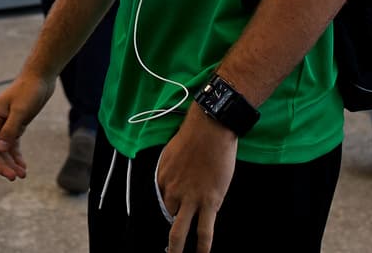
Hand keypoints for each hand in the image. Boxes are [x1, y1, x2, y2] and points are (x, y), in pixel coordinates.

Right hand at [0, 73, 54, 180]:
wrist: (40, 78)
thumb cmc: (29, 90)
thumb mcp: (21, 110)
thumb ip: (10, 130)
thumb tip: (1, 150)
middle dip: (2, 165)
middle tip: (14, 178)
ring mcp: (4, 125)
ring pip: (3, 150)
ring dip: (10, 163)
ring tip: (21, 175)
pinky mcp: (15, 126)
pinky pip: (12, 146)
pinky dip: (16, 157)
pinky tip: (23, 167)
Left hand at [159, 104, 238, 252]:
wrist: (210, 129)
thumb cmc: (193, 136)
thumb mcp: (172, 153)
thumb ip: (171, 171)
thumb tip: (175, 182)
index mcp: (161, 178)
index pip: (161, 201)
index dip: (169, 209)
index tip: (174, 215)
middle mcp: (171, 191)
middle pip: (167, 218)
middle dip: (167, 234)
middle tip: (168, 248)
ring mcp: (190, 199)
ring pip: (179, 232)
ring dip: (176, 249)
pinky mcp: (209, 202)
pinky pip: (204, 231)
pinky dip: (203, 247)